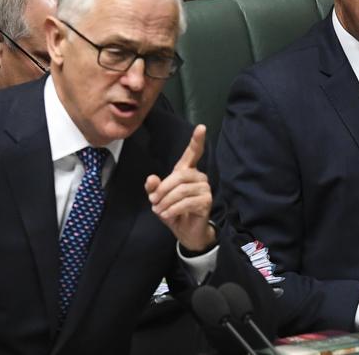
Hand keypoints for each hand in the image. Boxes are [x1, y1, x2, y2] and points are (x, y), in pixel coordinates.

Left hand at [145, 124, 215, 251]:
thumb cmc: (173, 210)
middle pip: (180, 176)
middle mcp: (199, 176)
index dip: (196, 140)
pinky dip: (173, 209)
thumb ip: (154, 188)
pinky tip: (167, 215)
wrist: (186, 232)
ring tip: (159, 210)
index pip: (193, 153)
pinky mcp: (207, 201)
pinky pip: (187, 202)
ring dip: (166, 202)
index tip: (201, 127)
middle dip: (163, 190)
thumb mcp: (159, 199)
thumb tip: (151, 178)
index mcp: (187, 171)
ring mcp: (205, 189)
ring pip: (182, 190)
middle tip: (153, 202)